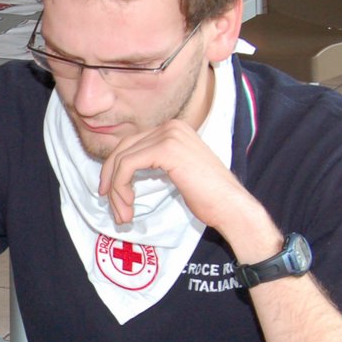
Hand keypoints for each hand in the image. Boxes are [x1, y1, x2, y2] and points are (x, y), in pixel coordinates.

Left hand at [99, 119, 278, 258]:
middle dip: (111, 179)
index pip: (131, 144)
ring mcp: (169, 135)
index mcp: (174, 129)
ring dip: (116, 191)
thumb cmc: (208, 197)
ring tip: (123, 215)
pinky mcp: (165, 149)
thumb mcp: (176, 172)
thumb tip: (120, 172)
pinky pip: (127, 166)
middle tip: (112, 208)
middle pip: (123, 149)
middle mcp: (171, 126)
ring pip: (122, 160)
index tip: (112, 195)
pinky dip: (120, 187)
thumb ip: (154, 163)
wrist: (231, 207)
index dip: (114, 169)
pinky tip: (128, 206)